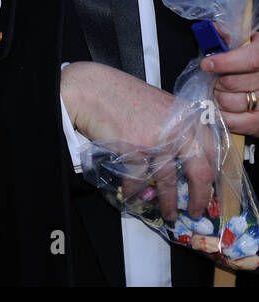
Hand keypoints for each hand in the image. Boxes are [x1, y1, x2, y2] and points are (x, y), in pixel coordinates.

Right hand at [61, 62, 214, 220]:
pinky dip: (135, 190)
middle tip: (195, 211)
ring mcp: (158, 139)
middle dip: (199, 197)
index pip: (211, 152)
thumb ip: (175, 128)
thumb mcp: (160, 106)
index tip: (209, 189)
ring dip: (167, 202)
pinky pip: (139, 178)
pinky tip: (132, 195)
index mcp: (188, 116)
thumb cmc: (119, 93)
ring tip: (167, 214)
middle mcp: (179, 128)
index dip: (211, 175)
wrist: (90, 88)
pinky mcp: (136, 148)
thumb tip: (181, 158)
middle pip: (199, 171)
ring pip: (168, 180)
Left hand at [202, 33, 258, 136]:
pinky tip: (220, 108)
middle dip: (216, 81)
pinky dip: (222, 115)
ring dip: (217, 97)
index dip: (225, 62)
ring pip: (230, 102)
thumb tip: (214, 30)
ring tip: (220, 92)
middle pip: (233, 83)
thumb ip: (232, 38)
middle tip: (215, 79)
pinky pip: (236, 122)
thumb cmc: (256, 62)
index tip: (207, 64)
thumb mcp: (251, 44)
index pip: (251, 60)